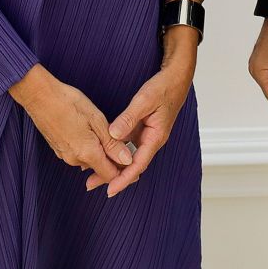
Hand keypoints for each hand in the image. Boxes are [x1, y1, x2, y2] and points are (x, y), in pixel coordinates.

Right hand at [9, 65, 133, 182]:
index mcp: (88, 154)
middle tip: (125, 145)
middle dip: (113, 161)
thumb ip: (112, 144)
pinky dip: (88, 149)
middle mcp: (75, 160)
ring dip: (101, 154)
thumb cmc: (70, 103)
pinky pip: (79, 154)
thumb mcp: (97, 120)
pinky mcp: (58, 149)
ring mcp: (65, 155)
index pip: (110, 175)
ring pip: (89, 161)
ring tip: (110, 137)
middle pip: (100, 169)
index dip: (124, 171)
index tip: (134, 160)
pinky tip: (92, 133)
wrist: (40, 97)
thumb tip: (127, 160)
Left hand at [88, 29, 198, 196]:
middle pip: (131, 165)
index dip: (123, 178)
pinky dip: (115, 150)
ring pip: (128, 156)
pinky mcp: (142, 129)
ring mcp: (147, 135)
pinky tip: (102, 151)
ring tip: (91, 172)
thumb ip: (128, 118)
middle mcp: (152, 140)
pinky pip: (127, 145)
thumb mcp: (144, 100)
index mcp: (155, 137)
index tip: (110, 189)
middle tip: (90, 184)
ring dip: (112, 164)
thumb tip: (112, 134)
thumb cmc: (163, 88)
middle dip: (112, 176)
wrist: (176, 79)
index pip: (138, 165)